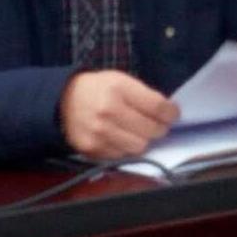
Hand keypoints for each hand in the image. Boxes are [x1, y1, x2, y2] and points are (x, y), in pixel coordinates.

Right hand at [59, 70, 179, 159]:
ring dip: (144, 140)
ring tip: (138, 131)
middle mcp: (109, 111)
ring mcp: (100, 133)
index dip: (171, 113)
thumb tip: (169, 114)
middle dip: (159, 128)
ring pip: (140, 147)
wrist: (63, 101)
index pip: (157, 106)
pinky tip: (121, 138)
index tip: (173, 114)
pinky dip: (126, 149)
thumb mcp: (120, 80)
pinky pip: (123, 156)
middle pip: (152, 130)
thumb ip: (144, 95)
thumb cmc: (98, 89)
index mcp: (118, 88)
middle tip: (157, 124)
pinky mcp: (93, 149)